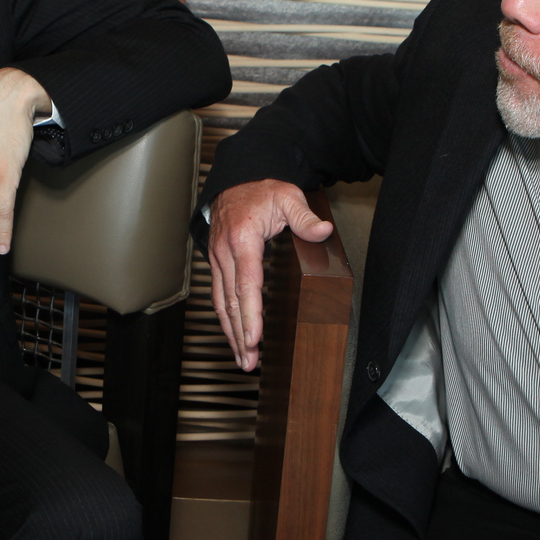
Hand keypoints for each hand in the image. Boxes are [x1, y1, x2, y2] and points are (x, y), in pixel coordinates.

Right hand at [207, 179, 332, 370]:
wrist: (237, 179)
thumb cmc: (261, 189)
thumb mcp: (288, 196)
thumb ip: (304, 218)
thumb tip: (322, 232)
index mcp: (243, 239)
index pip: (247, 283)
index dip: (250, 313)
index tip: (254, 337)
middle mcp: (225, 252)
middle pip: (231, 301)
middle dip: (239, 334)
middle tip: (249, 360)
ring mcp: (218, 258)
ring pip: (221, 302)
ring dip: (230, 332)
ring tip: (242, 358)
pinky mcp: (217, 262)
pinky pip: (218, 294)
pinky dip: (225, 318)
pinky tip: (233, 334)